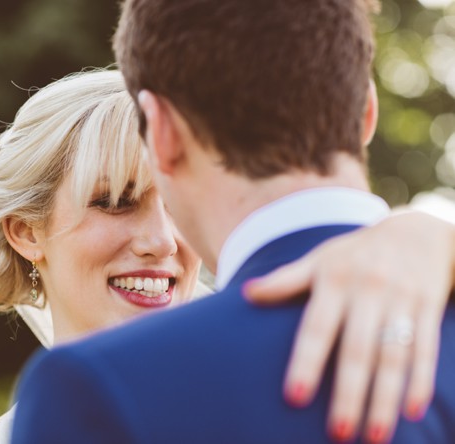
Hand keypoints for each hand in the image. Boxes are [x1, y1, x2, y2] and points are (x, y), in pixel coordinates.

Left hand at [243, 210, 454, 442]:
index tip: (294, 398)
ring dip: (385, 398)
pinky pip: (426, 349)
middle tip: (337, 432)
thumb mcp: (319, 259)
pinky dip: (421, 381)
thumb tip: (246, 293)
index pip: (316, 328)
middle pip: (357, 350)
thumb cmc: (355, 253)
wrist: (416, 231)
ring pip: (393, 356)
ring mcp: (401, 300)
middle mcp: (368, 291)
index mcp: (335, 281)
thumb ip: (286, 280)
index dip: (305, 363)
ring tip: (374, 437)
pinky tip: (412, 412)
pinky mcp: (429, 307)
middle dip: (348, 393)